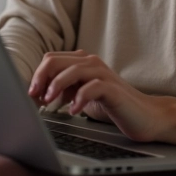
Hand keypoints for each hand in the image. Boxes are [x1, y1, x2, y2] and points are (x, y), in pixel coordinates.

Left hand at [27, 50, 175, 145]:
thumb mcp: (81, 95)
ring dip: (56, 86)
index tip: (29, 95)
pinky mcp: (113, 88)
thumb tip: (37, 94)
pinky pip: (93, 87)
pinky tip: (73, 111)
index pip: (51, 59)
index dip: (36, 75)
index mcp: (81, 62)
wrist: (145, 116)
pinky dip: (79, 98)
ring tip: (49, 102)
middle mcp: (91, 63)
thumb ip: (63, 90)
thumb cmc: (112, 105)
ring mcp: (103, 74)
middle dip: (40, 78)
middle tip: (33, 97)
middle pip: (56, 60)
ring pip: (73, 70)